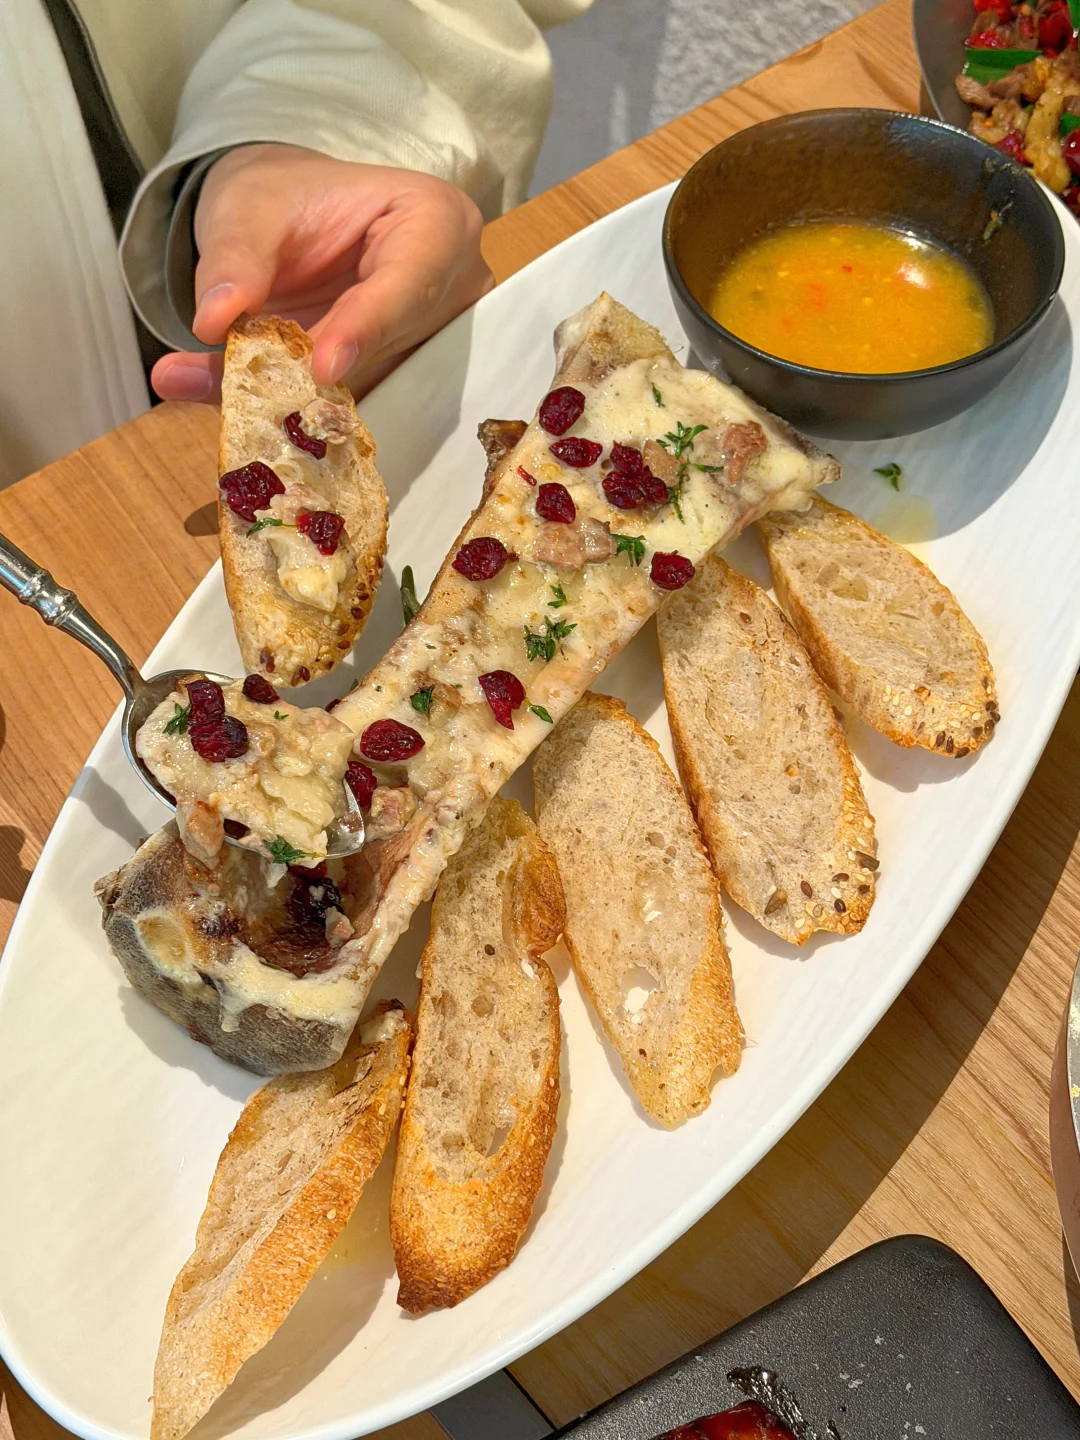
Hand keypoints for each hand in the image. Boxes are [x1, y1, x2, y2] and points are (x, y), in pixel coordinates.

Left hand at [151, 144, 493, 402]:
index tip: (324, 368)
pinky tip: (238, 414)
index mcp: (438, 225)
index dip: (367, 328)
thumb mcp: (252, 205)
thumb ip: (235, 257)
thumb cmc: (287, 194)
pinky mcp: (386, 381)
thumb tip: (213, 322)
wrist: (286, 218)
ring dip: (293, 402)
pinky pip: (345, 405)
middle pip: (387, 349)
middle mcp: (443, 296)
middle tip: (247, 400)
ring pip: (364, 387)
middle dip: (316, 379)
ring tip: (224, 401)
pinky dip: (288, 409)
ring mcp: (419, 345)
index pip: (409, 283)